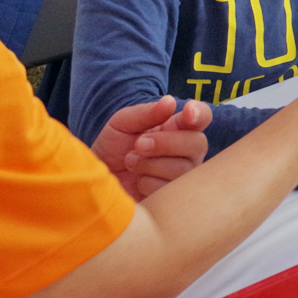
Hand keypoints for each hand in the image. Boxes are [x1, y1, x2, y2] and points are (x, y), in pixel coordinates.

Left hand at [91, 96, 211, 200]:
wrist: (95, 180)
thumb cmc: (112, 148)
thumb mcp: (123, 123)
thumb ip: (146, 112)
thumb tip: (169, 101)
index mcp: (179, 127)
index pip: (202, 116)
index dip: (200, 113)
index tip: (187, 113)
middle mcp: (187, 151)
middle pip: (198, 143)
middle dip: (166, 143)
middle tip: (139, 144)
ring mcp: (183, 175)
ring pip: (183, 168)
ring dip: (150, 164)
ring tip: (131, 162)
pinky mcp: (173, 196)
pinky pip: (169, 188)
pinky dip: (147, 182)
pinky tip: (137, 181)